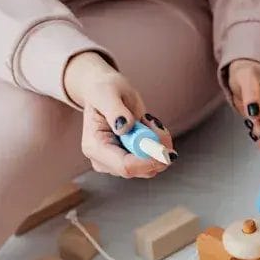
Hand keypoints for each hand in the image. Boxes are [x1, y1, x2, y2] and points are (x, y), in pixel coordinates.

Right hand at [64, 51, 171, 177]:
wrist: (106, 92)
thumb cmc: (103, 90)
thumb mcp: (107, 92)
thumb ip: (114, 110)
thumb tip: (125, 127)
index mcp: (95, 147)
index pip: (126, 166)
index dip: (149, 159)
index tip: (165, 145)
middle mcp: (105, 161)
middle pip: (142, 170)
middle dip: (157, 148)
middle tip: (153, 121)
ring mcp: (119, 164)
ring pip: (153, 166)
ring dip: (159, 143)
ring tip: (146, 120)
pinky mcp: (132, 161)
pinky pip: (155, 160)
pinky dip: (159, 143)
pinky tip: (148, 127)